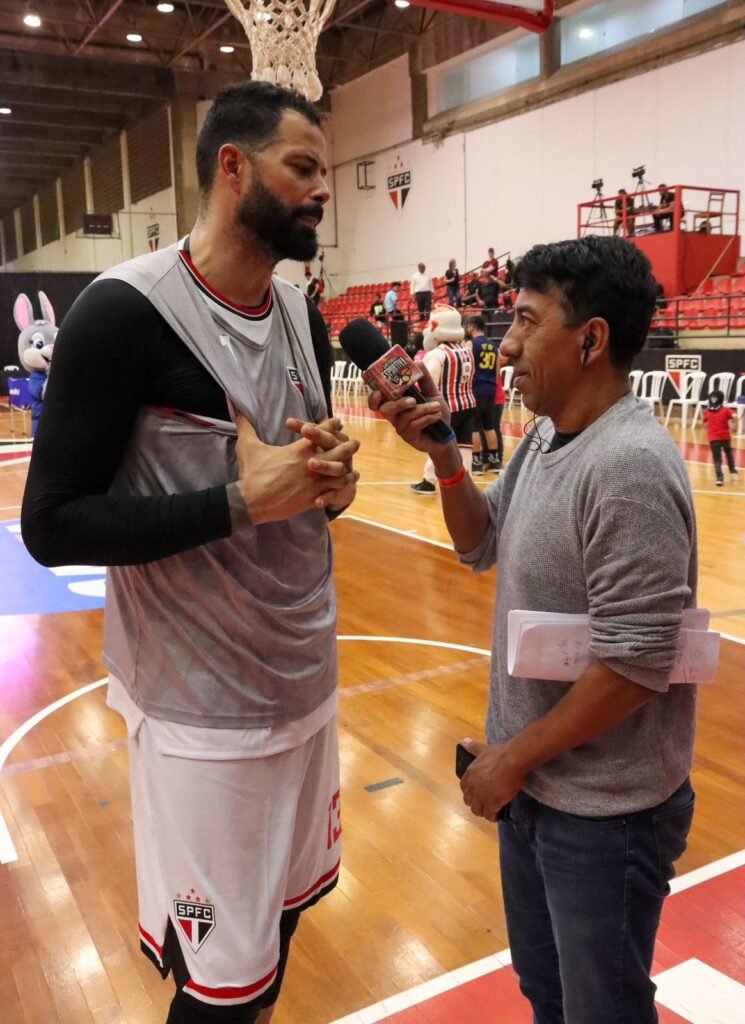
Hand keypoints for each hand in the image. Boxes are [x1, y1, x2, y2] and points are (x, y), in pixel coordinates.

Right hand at [235, 415, 356, 522]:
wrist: (250, 501)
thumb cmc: (251, 473)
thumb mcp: (247, 447)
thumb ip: (246, 427)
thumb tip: (238, 412)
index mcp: (298, 450)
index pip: (321, 432)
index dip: (331, 425)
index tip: (337, 421)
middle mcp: (310, 465)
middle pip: (338, 452)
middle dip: (348, 446)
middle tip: (355, 443)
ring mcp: (313, 483)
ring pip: (340, 474)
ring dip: (346, 470)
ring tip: (353, 470)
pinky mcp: (312, 498)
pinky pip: (333, 493)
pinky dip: (339, 490)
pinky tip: (344, 489)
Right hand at [368, 363, 450, 454]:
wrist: (446, 435)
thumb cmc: (436, 414)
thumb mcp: (432, 394)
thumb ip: (424, 380)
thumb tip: (417, 361)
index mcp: (396, 405)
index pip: (377, 402)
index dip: (373, 398)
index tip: (378, 391)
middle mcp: (395, 417)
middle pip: (385, 410)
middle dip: (398, 404)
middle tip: (413, 400)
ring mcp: (401, 428)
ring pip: (405, 416)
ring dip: (423, 409)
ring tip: (437, 407)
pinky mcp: (410, 437)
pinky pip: (414, 425)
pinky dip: (427, 418)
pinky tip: (436, 416)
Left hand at [459, 738, 524, 821]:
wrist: (511, 761)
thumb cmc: (499, 754)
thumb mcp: (483, 749)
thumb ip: (472, 747)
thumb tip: (463, 741)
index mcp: (469, 774)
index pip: (464, 788)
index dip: (471, 792)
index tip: (478, 792)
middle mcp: (472, 787)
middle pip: (469, 801)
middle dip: (476, 803)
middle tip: (485, 803)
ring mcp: (481, 796)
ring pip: (477, 810)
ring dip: (483, 811)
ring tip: (491, 811)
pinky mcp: (492, 804)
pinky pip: (489, 815)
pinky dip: (492, 817)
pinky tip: (497, 815)